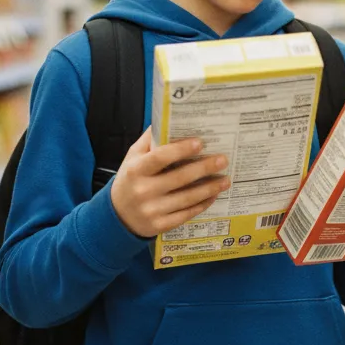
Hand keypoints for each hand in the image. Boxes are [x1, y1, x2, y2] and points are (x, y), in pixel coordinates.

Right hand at [110, 128, 229, 238]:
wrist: (118, 216)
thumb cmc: (130, 180)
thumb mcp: (133, 158)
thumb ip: (150, 140)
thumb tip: (168, 119)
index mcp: (136, 170)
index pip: (160, 158)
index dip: (181, 150)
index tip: (200, 142)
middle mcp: (143, 191)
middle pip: (180, 178)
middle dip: (204, 168)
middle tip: (223, 160)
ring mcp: (152, 210)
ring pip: (188, 198)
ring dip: (210, 188)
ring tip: (225, 179)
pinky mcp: (160, 225)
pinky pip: (187, 214)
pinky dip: (202, 204)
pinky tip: (213, 195)